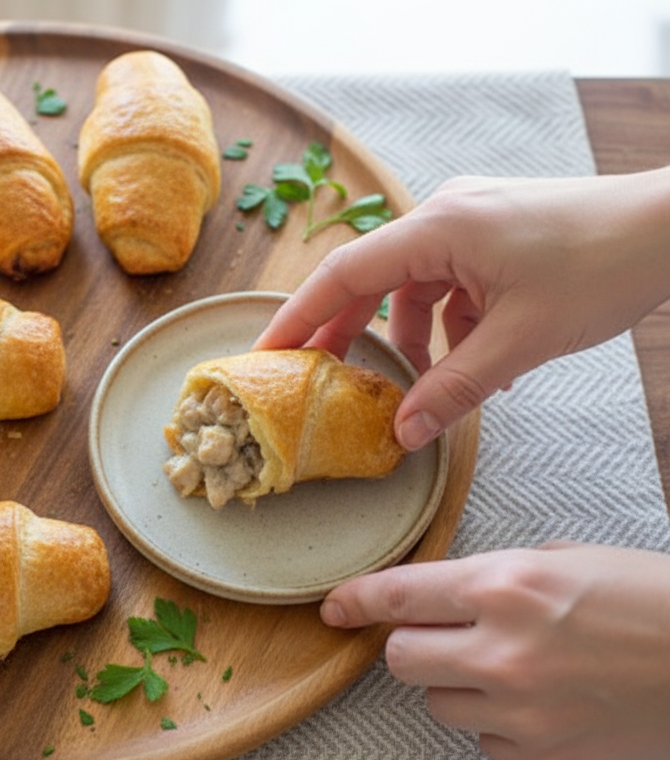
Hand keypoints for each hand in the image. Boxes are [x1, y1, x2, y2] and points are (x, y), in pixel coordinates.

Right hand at [255, 167, 669, 450]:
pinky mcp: (491, 232)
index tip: (266, 355)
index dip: (298, 317)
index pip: (343, 274)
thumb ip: (454, 389)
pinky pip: (447, 283)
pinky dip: (448, 324)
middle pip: (369, 279)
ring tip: (419, 387)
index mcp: (438, 228)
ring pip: (412, 286)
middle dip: (346, 334)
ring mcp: (468, 221)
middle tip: (319, 383)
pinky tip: (472, 361)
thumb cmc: (604, 265)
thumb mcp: (520, 341)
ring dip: (409, 338)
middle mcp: (443, 215)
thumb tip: (402, 434)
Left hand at [321, 542, 669, 759]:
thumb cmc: (652, 602)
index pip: (397, 595)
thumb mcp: (566, 559)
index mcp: (507, 587)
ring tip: (513, 668)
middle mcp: (504, 651)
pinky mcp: (545, 757)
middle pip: (400, 658)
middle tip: (446, 637)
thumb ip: (493, 576)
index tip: (334, 607)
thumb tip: (441, 594)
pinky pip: (484, 740)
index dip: (355, 600)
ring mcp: (523, 711)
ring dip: (456, 685)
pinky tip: (541, 702)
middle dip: (414, 644)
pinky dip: (499, 722)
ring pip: (437, 703)